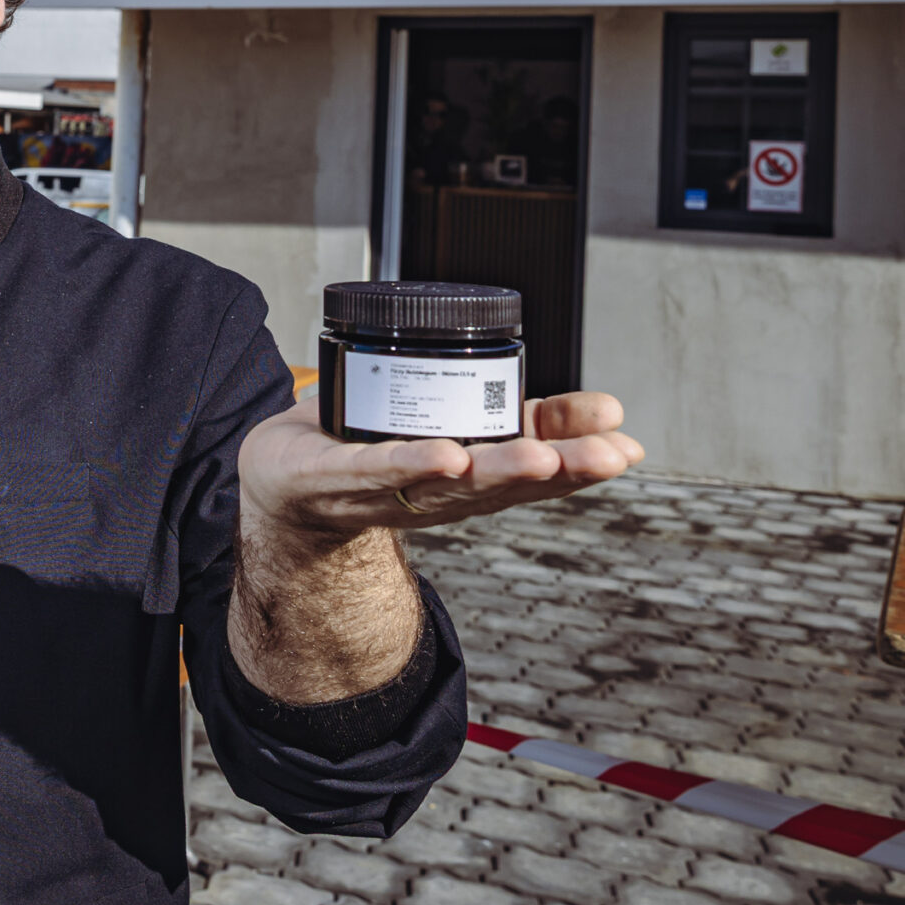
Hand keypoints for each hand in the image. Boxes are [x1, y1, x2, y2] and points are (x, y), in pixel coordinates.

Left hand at [237, 392, 642, 547]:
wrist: (281, 483)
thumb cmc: (372, 450)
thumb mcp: (462, 429)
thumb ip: (525, 418)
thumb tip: (610, 411)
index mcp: (469, 478)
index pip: (534, 470)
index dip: (580, 458)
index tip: (624, 443)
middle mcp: (435, 493)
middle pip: (502, 482)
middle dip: (556, 469)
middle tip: (604, 455)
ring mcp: (385, 489)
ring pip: (448, 482)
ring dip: (497, 470)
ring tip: (540, 457)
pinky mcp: (332, 476)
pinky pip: (374, 470)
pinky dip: (410, 465)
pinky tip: (445, 454)